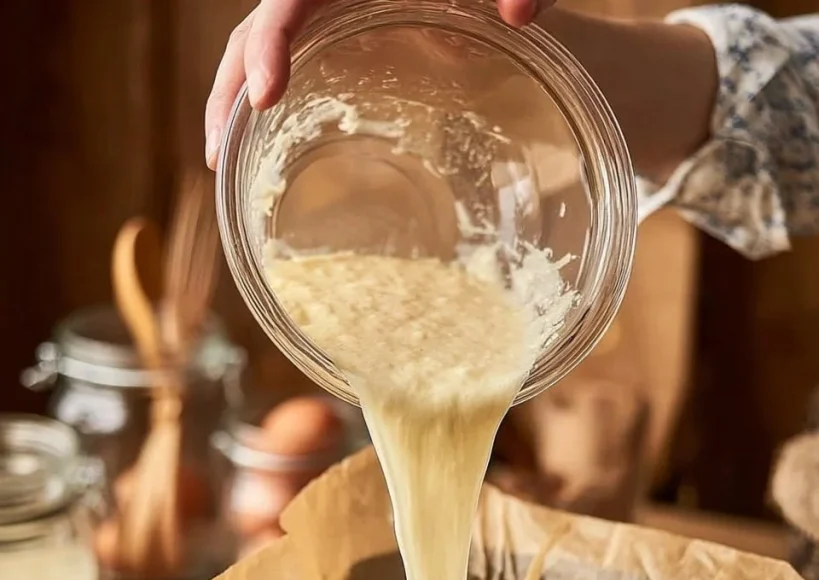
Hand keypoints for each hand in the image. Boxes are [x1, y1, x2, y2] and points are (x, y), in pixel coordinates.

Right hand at [205, 0, 544, 167]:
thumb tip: (521, 13)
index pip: (283, 3)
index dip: (266, 46)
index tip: (264, 98)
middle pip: (252, 30)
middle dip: (229, 92)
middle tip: (216, 158)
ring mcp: (328, 3)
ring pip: (261, 42)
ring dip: (237, 98)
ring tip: (226, 161)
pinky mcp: (341, 16)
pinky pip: (294, 50)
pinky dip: (274, 90)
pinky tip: (274, 133)